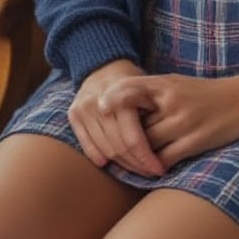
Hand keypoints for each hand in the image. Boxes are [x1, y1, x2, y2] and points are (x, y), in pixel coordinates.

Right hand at [68, 59, 163, 177]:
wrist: (102, 65)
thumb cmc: (131, 80)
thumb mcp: (146, 88)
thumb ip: (153, 110)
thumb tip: (164, 144)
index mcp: (120, 98)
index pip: (132, 139)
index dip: (146, 158)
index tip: (159, 169)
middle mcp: (98, 104)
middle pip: (118, 147)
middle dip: (136, 165)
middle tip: (150, 172)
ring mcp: (84, 109)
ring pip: (104, 150)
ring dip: (121, 165)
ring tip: (136, 170)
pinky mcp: (73, 115)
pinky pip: (86, 145)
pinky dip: (98, 157)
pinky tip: (111, 164)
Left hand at [104, 73, 238, 170]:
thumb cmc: (206, 94)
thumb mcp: (178, 84)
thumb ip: (151, 93)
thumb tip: (118, 108)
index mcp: (166, 84)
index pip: (130, 88)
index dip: (111, 99)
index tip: (99, 110)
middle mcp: (172, 101)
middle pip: (133, 124)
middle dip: (121, 139)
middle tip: (110, 150)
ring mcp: (183, 122)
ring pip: (145, 145)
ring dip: (136, 157)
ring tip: (128, 164)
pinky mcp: (195, 141)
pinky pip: (163, 160)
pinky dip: (154, 168)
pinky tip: (152, 170)